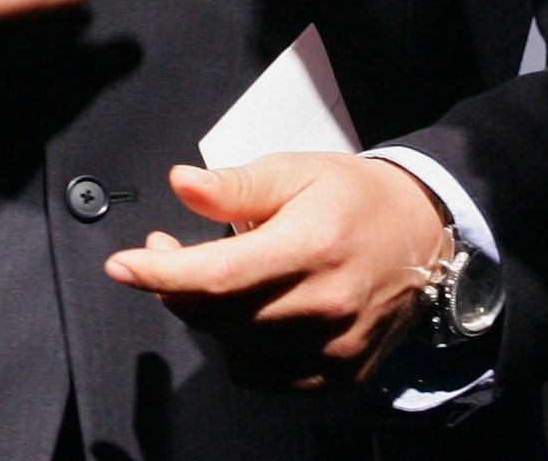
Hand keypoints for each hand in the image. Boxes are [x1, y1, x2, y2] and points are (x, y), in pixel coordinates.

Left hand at [102, 154, 454, 389]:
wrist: (425, 232)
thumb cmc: (356, 197)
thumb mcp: (296, 171)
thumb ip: (236, 185)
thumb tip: (182, 185)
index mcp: (313, 245)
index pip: (218, 275)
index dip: (160, 273)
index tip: (122, 265)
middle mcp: (325, 305)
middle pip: (220, 316)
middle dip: (176, 287)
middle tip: (166, 254)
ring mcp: (335, 347)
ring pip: (237, 351)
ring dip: (209, 318)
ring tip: (217, 280)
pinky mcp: (342, 374)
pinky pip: (267, 376)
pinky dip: (244, 349)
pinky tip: (249, 314)